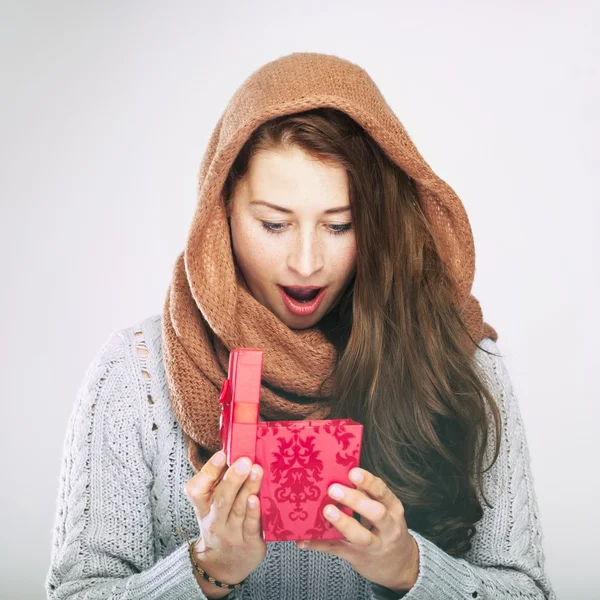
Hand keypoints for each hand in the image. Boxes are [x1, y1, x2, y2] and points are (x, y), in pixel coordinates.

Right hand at [183, 451, 265, 595]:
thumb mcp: (211, 504)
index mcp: (203, 506)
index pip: (197, 489)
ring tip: (256, 470)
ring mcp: (232, 532)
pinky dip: (254, 512)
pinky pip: (251, 526)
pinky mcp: (249, 542)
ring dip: (248, 488)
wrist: (222, 565)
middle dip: (233, 478)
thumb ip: (218, 479)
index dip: (209, 471)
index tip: (221, 455)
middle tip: (244, 461)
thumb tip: (233, 449)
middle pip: (222, 498)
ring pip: (239, 508)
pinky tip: (257, 499)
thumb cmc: (220, 522)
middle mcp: (215, 520)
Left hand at [295, 467, 419, 592]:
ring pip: (360, 535)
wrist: (400, 565)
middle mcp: (388, 528)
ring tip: (327, 511)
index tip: (352, 472)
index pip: (383, 492)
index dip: (368, 481)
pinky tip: (304, 540)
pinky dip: (320, 545)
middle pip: (376, 513)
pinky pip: (338, 550)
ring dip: (342, 522)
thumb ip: (368, 494)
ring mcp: (375, 545)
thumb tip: (342, 474)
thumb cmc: (386, 528)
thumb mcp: (385, 510)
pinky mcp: (359, 557)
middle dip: (355, 500)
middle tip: (333, 489)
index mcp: (393, 509)